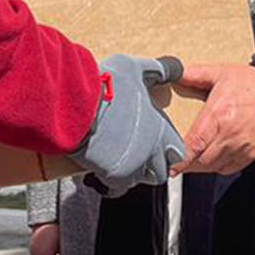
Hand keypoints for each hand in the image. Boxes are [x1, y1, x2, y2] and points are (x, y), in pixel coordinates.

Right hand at [71, 55, 185, 193]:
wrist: (77, 105)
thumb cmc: (106, 85)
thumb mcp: (136, 68)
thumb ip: (159, 70)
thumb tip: (176, 68)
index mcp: (159, 130)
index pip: (177, 151)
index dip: (169, 149)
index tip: (161, 144)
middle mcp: (149, 152)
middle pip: (160, 170)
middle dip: (153, 164)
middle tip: (142, 154)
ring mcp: (131, 166)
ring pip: (140, 179)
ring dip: (134, 172)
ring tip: (122, 159)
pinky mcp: (112, 175)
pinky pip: (118, 187)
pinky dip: (114, 180)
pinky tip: (106, 167)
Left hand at [173, 63, 254, 175]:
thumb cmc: (249, 84)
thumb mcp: (220, 72)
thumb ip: (195, 74)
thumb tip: (172, 72)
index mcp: (218, 114)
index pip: (194, 143)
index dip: (180, 158)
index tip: (169, 164)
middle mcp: (229, 134)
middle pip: (201, 160)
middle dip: (186, 163)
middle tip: (175, 161)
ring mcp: (241, 146)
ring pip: (213, 167)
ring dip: (199, 166)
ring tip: (189, 160)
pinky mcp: (250, 154)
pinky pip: (228, 169)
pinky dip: (216, 167)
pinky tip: (210, 158)